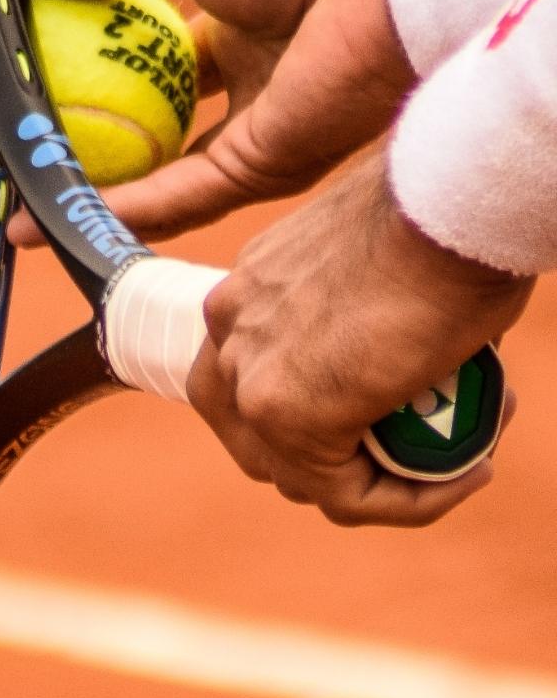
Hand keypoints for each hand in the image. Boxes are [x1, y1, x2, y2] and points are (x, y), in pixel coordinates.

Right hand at [9, 0, 414, 242]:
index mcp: (233, 33)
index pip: (147, 71)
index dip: (90, 83)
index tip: (32, 94)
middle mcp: (244, 94)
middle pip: (150, 137)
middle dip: (86, 156)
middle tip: (21, 165)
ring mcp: (252, 138)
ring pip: (157, 181)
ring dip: (92, 197)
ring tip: (25, 211)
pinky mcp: (259, 171)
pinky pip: (179, 196)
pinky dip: (123, 207)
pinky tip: (68, 212)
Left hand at [185, 154, 529, 525]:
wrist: (450, 196)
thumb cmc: (441, 211)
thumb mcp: (382, 263)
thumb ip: (364, 313)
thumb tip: (406, 356)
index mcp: (244, 294)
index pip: (253, 385)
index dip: (320, 417)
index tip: (397, 414)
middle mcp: (229, 335)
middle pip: (261, 441)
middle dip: (339, 460)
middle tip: (422, 450)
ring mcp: (249, 378)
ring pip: (303, 478)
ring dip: (385, 484)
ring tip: (464, 458)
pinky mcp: (286, 415)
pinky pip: (346, 495)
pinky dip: (408, 502)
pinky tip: (468, 474)